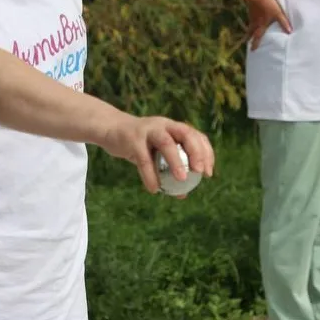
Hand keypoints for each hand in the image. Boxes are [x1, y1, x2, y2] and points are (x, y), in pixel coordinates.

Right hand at [99, 115, 214, 195]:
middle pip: (186, 134)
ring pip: (167, 143)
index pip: (196, 135)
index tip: (209, 173)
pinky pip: (144, 159)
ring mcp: (148, 130)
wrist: (110, 130)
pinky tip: (153, 189)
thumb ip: (168, 170)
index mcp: (172, 127)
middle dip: (197, 152)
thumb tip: (183, 194)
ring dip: (176, 161)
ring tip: (182, 180)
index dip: (206, 153)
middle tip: (200, 172)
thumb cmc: (137, 145)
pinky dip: (150, 175)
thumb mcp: (154, 155)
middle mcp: (163, 125)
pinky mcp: (132, 139)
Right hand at [245, 0, 291, 49]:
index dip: (255, 43)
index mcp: (261, 25)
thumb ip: (283, 23)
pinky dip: (251, 20)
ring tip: (249, 31)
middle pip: (250, 32)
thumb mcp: (278, 14)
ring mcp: (251, 15)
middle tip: (246, 41)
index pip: (257, 37)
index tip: (252, 50)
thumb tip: (289, 32)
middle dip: (248, 37)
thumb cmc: (268, 5)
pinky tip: (253, 17)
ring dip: (249, 29)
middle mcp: (254, 22)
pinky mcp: (251, 9)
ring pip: (250, 24)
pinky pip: (250, 17)